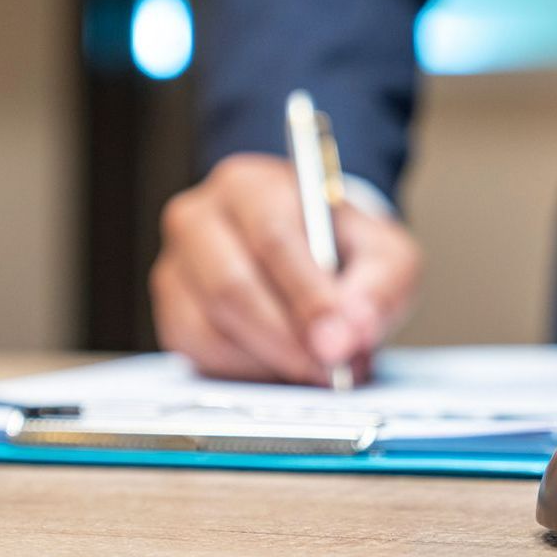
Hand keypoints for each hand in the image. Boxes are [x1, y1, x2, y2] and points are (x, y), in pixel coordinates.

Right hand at [150, 153, 421, 382]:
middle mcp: (200, 218)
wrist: (314, 252)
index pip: (272, 239)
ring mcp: (176, 267)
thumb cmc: (343, 249)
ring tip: (316, 369)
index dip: (306, 296)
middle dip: (285, 338)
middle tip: (328, 370)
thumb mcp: (385, 256)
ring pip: (210, 327)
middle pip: (230, 286)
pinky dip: (245, 370)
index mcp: (251, 185)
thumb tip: (348, 335)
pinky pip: (198, 353)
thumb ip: (378, 290)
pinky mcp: (172, 312)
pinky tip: (281, 366)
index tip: (336, 342)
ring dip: (268, 359)